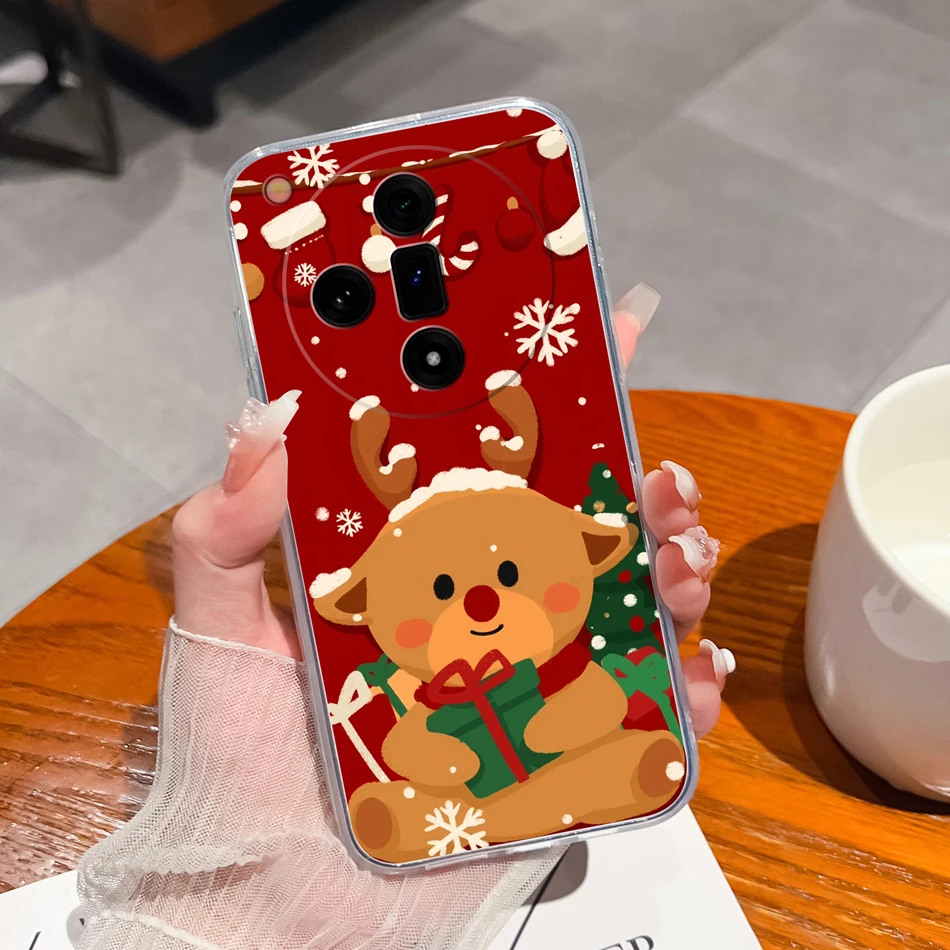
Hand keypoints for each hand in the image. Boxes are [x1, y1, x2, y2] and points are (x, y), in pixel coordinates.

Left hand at [172, 282, 732, 736]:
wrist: (272, 904)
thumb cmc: (242, 771)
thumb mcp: (220, 633)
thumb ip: (223, 532)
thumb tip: (260, 422)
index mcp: (416, 569)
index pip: (489, 468)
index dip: (546, 402)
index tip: (600, 339)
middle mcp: (481, 614)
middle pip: (581, 530)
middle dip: (636, 490)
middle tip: (658, 476)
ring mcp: (528, 682)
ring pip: (630, 606)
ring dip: (674, 571)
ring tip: (680, 561)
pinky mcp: (560, 759)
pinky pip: (645, 714)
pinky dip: (686, 686)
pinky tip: (696, 668)